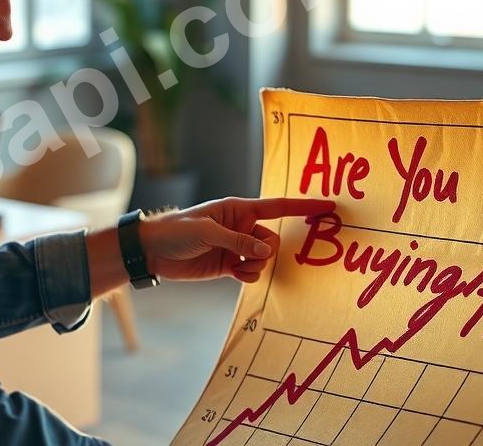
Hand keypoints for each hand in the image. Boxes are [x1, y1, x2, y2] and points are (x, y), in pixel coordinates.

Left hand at [140, 197, 334, 282]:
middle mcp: (241, 227)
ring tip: (235, 266)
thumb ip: (239, 242)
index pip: (278, 207)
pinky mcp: (229, 265)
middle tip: (247, 256)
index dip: (303, 206)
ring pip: (264, 259)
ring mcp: (237, 247)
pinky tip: (234, 274)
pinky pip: (252, 273)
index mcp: (239, 210)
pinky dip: (249, 276)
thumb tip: (267, 251)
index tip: (328, 206)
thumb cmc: (177, 231)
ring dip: (255, 266)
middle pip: (273, 240)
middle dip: (265, 251)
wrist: (154, 251)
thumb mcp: (208, 233)